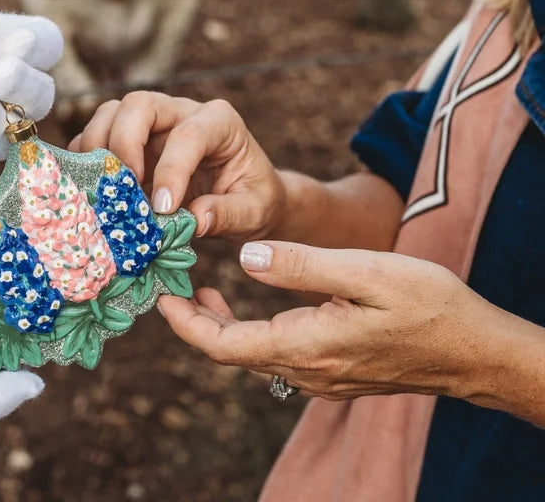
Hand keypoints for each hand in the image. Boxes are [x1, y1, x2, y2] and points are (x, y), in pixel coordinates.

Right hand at [72, 92, 285, 240]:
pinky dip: (88, 161)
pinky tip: (92, 190)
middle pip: (139, 104)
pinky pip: (97, 137)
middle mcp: (180, 112)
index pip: (188, 134)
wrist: (243, 196)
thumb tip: (196, 219)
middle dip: (125, 143)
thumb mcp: (255, 210)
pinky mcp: (130, 142)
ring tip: (104, 189)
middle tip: (126, 187)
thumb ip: (229, 213)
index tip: (163, 209)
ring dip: (98, 149)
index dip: (171, 169)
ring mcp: (151, 124)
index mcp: (219, 122)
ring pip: (111, 114)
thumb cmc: (253, 198)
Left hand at [159, 242, 500, 400]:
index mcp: (306, 346)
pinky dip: (249, 328)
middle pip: (231, 352)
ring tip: (201, 284)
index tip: (159, 296)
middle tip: (172, 282)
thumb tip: (245, 258)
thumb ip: (301, 266)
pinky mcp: (335, 371)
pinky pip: (276, 354)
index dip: (184, 323)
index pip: (223, 345)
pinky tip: (249, 299)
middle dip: (195, 320)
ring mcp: (322, 377)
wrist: (477, 350)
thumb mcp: (365, 272)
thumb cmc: (428, 305)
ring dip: (221, 323)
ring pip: (252, 354)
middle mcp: (307, 371)